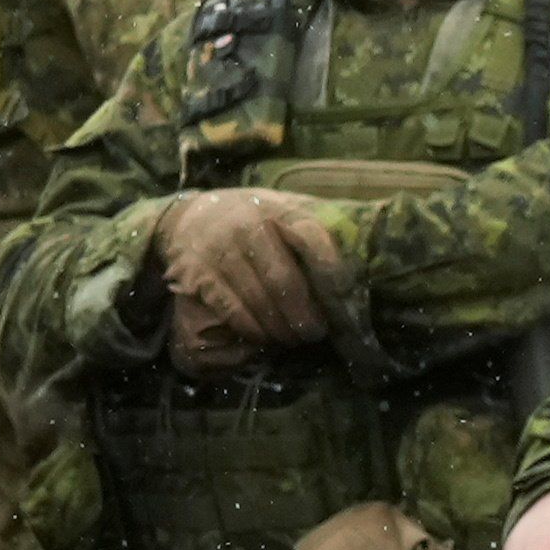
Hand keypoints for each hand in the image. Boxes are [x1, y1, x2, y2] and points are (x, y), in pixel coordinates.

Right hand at [151, 187, 347, 378]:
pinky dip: (252, 329)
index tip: (344, 301)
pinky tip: (264, 337)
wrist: (192, 216)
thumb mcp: (285, 210)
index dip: (332, 273)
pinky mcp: (200, 274)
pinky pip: (231, 310)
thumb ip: (315, 229)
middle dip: (304, 315)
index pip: (313, 239)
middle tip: (316, 334)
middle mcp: (250, 227)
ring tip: (294, 339)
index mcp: (281, 210)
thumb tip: (357, 264)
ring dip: (280, 328)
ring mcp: (222, 250)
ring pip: (258, 300)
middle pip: (284, 280)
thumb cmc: (254, 219)